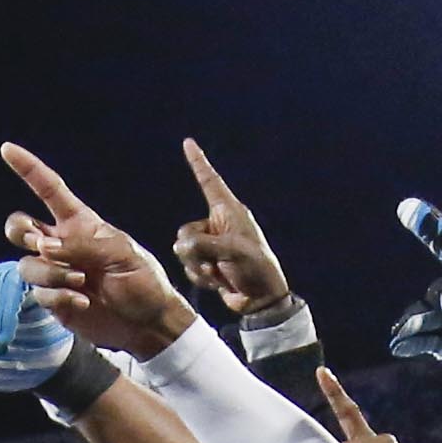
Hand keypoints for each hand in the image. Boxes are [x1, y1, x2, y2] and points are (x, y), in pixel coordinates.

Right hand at [0, 145, 188, 360]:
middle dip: (19, 232)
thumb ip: (82, 244)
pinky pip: (39, 294)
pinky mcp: (54, 301)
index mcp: (79, 223)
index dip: (28, 169)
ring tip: (80, 282)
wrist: (147, 322)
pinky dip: (59, 298)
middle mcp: (61, 245)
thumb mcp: (122, 252)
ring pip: (27, 265)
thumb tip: (43, 247)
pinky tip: (83, 302)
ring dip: (50, 273)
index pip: (49, 190)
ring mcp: (55, 273)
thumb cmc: (142, 280)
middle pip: (19, 227)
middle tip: (41, 245)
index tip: (7, 149)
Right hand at [169, 138, 292, 326]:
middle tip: (213, 264)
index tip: (189, 142)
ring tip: (219, 275)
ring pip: (183, 250)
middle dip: (193, 251)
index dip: (198, 162)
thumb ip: (203, 245)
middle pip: (184, 231)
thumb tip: (181, 247)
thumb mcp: (232, 252)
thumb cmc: (256, 270)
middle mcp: (219, 224)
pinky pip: (189, 266)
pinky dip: (200, 277)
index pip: (209, 181)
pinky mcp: (208, 262)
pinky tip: (219, 283)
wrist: (261, 300)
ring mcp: (212, 244)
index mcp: (229, 212)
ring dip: (197, 267)